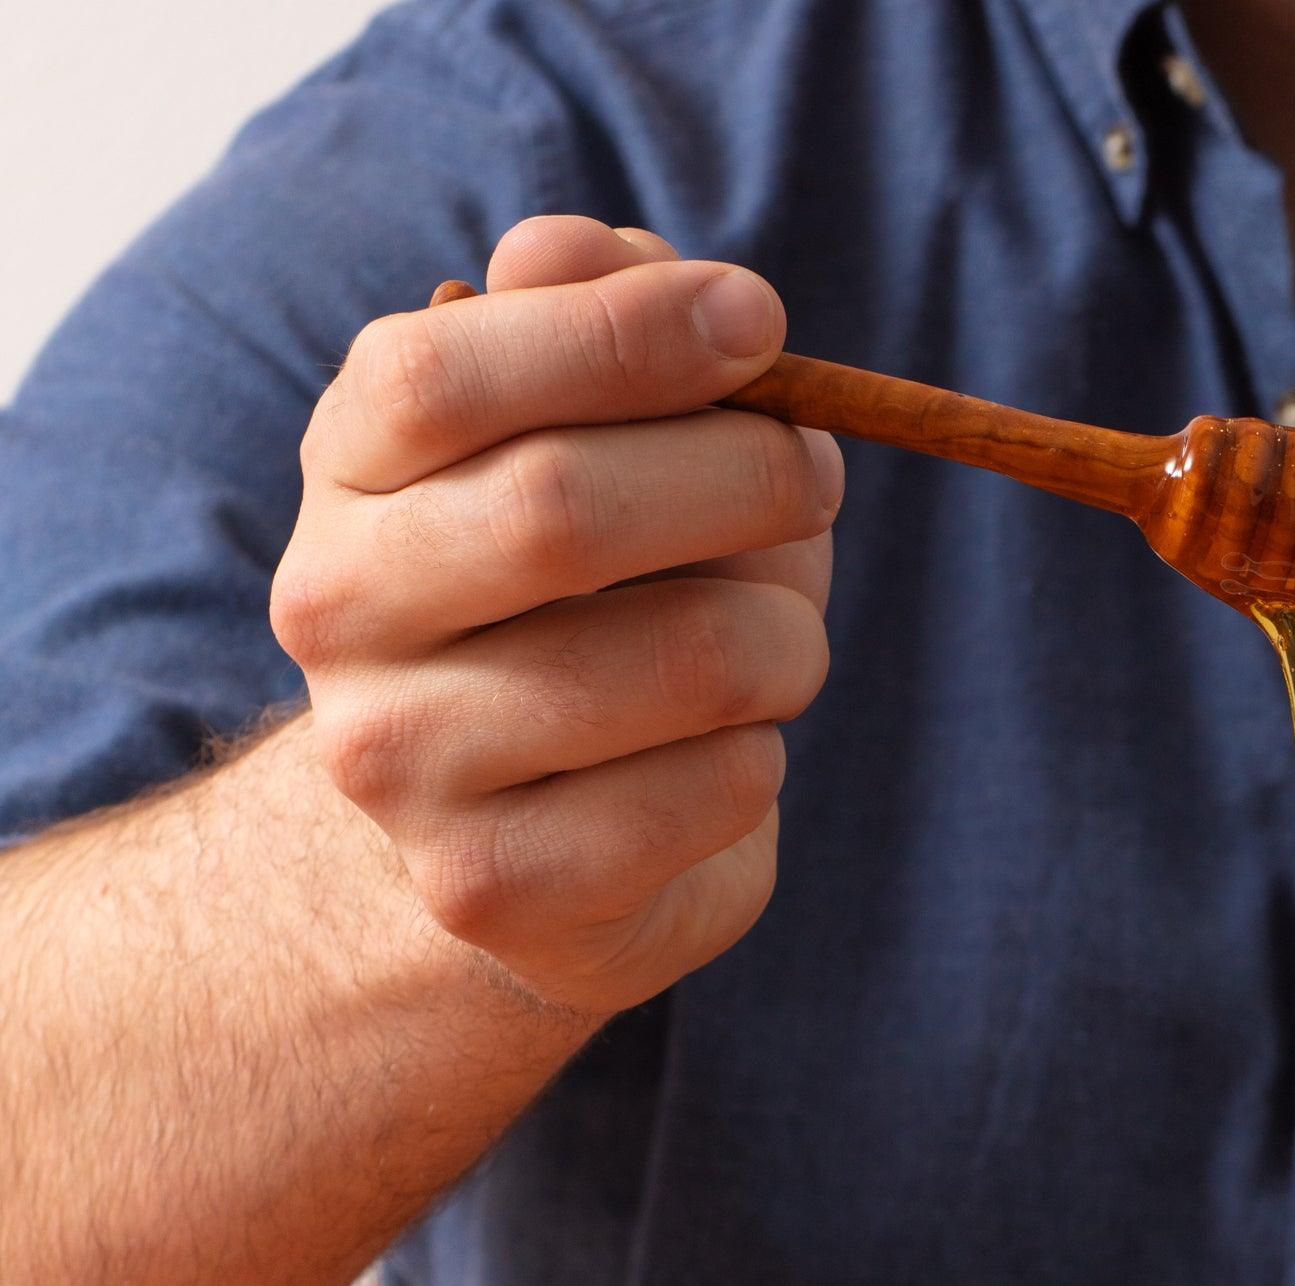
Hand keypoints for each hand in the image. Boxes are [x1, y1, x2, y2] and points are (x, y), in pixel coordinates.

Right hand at [271, 217, 840, 1016]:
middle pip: (561, 509)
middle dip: (745, 480)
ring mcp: (402, 770)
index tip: (760, 322)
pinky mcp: (495, 890)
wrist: (512, 841)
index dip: (622, 330)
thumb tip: (580, 245)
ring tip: (781, 643)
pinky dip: (764, 758)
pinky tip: (724, 757)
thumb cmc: (576, 607)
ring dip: (789, 635)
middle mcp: (338, 617)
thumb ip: (592, 328)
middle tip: (817, 481)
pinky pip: (717, 789)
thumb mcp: (579, 445)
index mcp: (348, 474)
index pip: (441, 374)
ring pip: (687, 659)